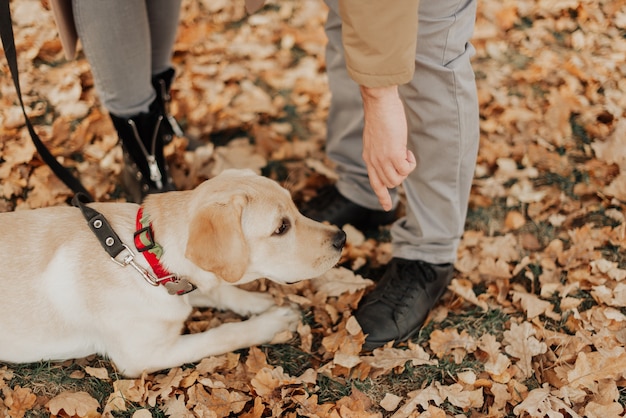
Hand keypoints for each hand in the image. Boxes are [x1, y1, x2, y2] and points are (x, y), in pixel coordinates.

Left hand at [360, 85, 415, 210]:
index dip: (382, 196)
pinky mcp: (393, 155)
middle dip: (400, 174)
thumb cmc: (381, 115)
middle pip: (389, 183)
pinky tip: (407, 150)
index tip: (386, 207)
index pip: (375, 182)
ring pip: (397, 180)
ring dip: (405, 168)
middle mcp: (373, 162)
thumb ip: (380, 149)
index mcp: (368, 157)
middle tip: (403, 156)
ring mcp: (382, 160)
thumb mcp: (376, 137)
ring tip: (404, 152)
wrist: (379, 103)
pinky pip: (406, 170)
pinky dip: (410, 162)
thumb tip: (391, 155)